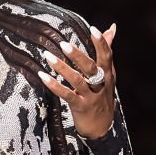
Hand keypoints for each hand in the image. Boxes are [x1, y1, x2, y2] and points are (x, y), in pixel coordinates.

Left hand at [37, 23, 117, 139]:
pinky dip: (54, 85)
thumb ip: (107, 51)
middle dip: (77, 55)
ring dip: (62, 68)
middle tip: (63, 43)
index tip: (93, 29)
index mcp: (108, 74)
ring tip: (47, 56)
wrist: (102, 127)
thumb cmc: (102, 95)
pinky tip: (43, 76)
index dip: (101, 43)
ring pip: (77, 81)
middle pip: (90, 68)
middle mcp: (101, 84)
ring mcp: (90, 96)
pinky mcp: (80, 106)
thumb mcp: (108, 74)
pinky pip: (66, 95)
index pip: (107, 56)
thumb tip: (112, 27)